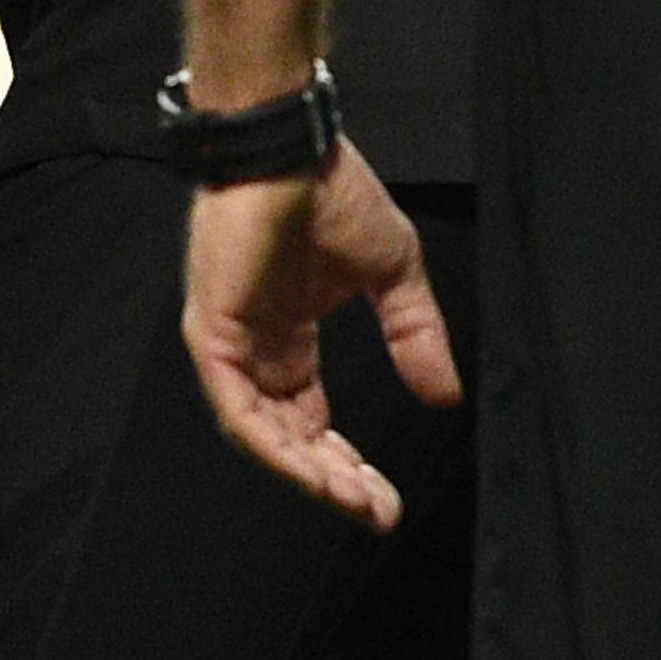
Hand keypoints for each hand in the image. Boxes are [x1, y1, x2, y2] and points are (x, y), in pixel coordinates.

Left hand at [180, 142, 455, 529]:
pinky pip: (239, 410)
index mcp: (288, 340)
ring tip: (355, 503)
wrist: (291, 147)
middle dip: (335, 481)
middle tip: (376, 513)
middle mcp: (256, 352)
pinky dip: (277, 446)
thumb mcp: (392, 273)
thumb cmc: (332, 192)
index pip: (311, 424)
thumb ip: (415, 336)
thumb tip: (447, 397)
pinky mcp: (213, 336)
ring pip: (263, 436)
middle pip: (290, 440)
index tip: (386, 497)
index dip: (347, 464)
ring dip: (309, 474)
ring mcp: (230, 346)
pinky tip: (316, 472)